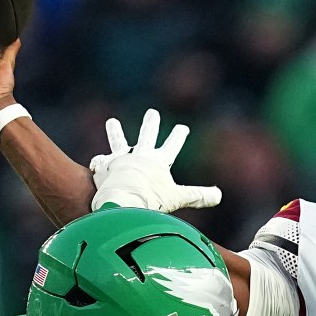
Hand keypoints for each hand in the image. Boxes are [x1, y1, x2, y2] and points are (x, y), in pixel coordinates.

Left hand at [89, 109, 223, 213]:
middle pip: (146, 136)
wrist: (124, 202)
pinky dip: (99, 164)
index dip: (177, 137)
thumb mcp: (178, 198)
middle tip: (152, 113)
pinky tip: (97, 164)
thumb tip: (218, 196)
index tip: (182, 127)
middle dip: (150, 124)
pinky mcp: (104, 167)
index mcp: (158, 161)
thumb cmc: (152, 200)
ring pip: (118, 143)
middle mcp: (139, 156)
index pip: (171, 146)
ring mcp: (120, 160)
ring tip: (111, 122)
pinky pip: (99, 163)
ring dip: (115, 132)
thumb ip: (198, 196)